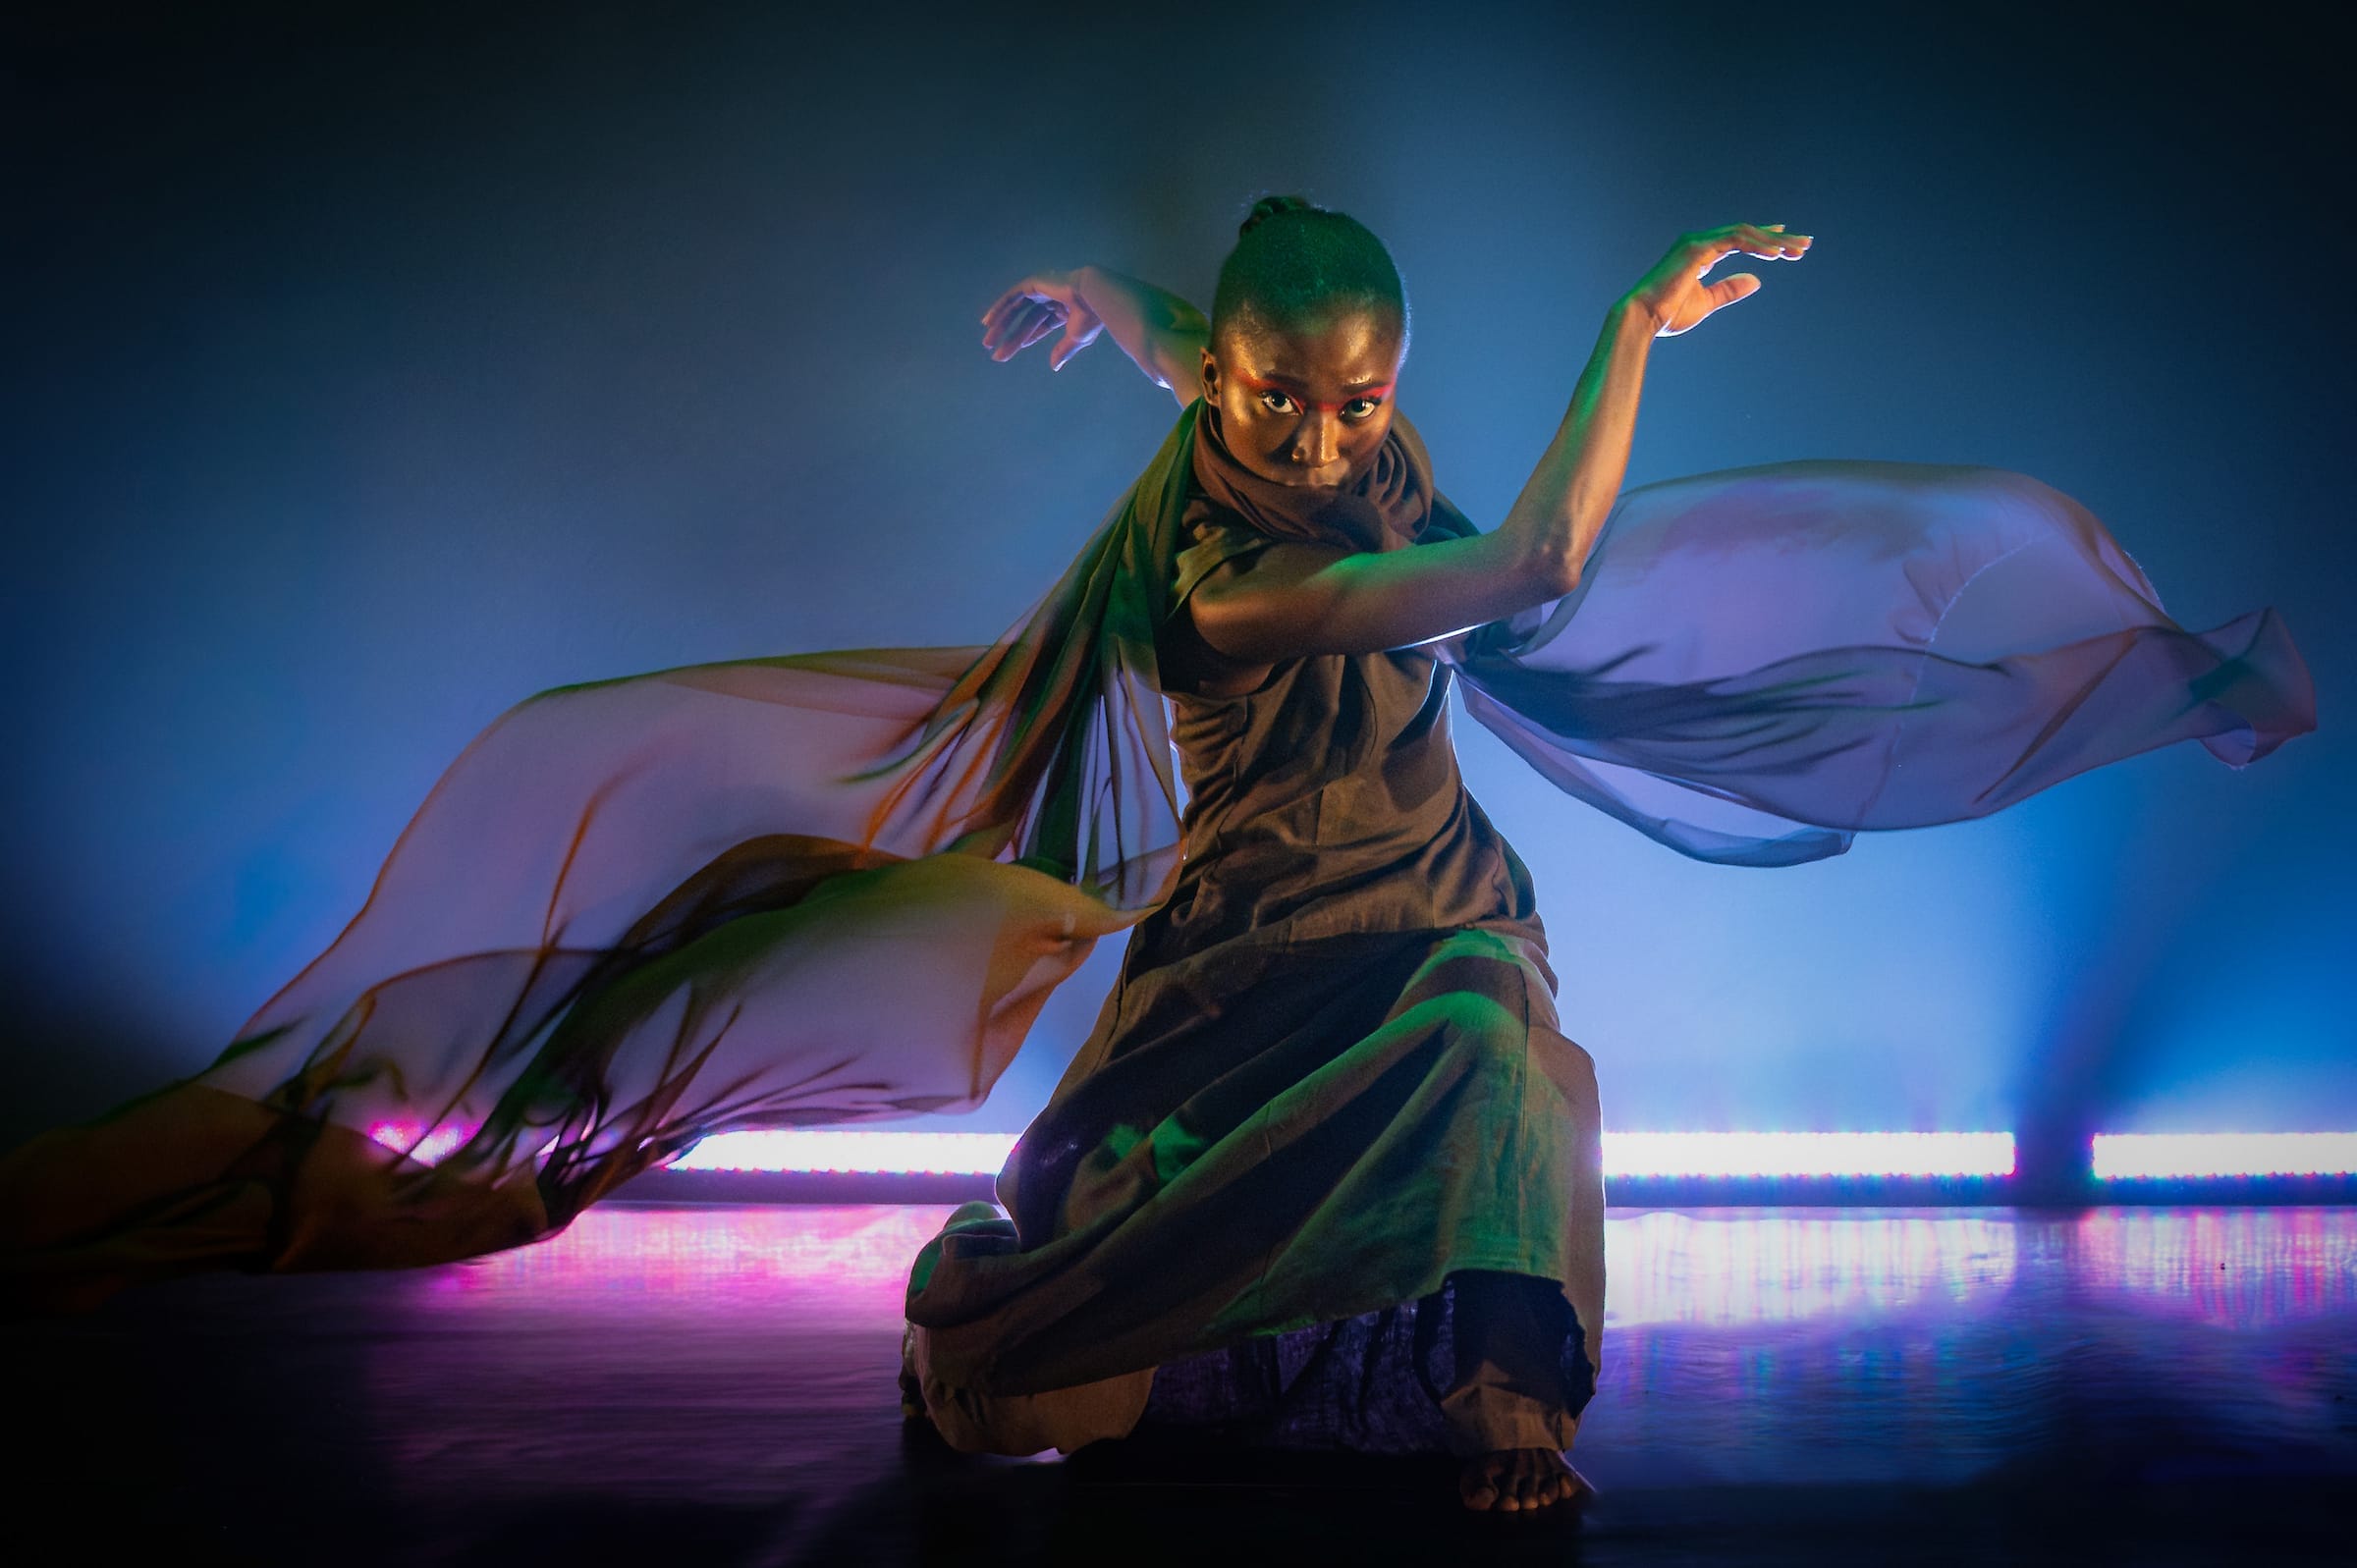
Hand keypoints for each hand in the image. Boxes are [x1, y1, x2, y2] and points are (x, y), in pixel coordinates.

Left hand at [980, 270, 1104, 370]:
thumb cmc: (1090, 318)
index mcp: (1064, 309)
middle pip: (1026, 319)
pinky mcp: (1033, 283)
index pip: (1041, 324)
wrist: (1093, 297)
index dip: (1028, 336)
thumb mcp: (1076, 338)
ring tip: (988, 343)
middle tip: (996, 353)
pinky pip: (1012, 296)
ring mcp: (1042, 289)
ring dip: (1001, 325)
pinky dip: (999, 308)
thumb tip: (1054, 367)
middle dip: (1011, 336)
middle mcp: (1052, 298)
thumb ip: (1063, 350)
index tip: (1017, 347)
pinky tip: (988, 322)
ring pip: (1016, 309)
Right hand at [1624, 223, 1811, 337]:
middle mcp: (1699, 242)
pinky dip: (1758, 245)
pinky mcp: (1697, 248)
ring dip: (1773, 241)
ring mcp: (1697, 242)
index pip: (1738, 239)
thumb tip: (1756, 281)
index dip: (1764, 239)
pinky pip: (1735, 240)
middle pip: (1746, 232)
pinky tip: (1777, 253)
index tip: (1788, 242)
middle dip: (1777, 239)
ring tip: (1797, 250)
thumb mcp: (1706, 303)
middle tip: (1805, 245)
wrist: (1642, 319)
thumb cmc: (1666, 315)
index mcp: (1700, 253)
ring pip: (1744, 233)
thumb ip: (1728, 290)